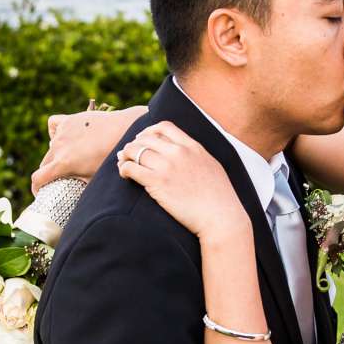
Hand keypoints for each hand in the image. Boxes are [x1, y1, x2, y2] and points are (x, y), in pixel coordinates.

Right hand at [32, 106, 144, 191]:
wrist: (123, 131)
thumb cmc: (110, 157)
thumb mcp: (93, 177)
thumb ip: (78, 183)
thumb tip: (72, 192)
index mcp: (63, 164)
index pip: (38, 178)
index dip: (36, 188)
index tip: (40, 192)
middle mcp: (58, 147)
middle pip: (44, 162)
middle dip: (48, 171)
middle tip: (59, 175)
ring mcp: (62, 132)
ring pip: (51, 145)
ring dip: (56, 152)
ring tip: (70, 154)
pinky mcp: (68, 120)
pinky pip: (53, 124)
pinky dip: (55, 130)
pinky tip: (65, 135)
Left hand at [113, 122, 246, 245]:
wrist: (220, 217)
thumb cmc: (219, 198)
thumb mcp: (212, 166)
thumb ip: (197, 156)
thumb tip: (189, 154)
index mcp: (193, 147)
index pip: (165, 127)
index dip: (149, 131)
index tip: (144, 138)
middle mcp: (179, 152)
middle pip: (146, 137)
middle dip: (134, 143)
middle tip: (128, 152)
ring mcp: (167, 166)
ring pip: (135, 151)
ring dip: (125, 155)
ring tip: (122, 163)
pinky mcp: (157, 183)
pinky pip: (131, 168)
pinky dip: (124, 169)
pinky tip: (124, 174)